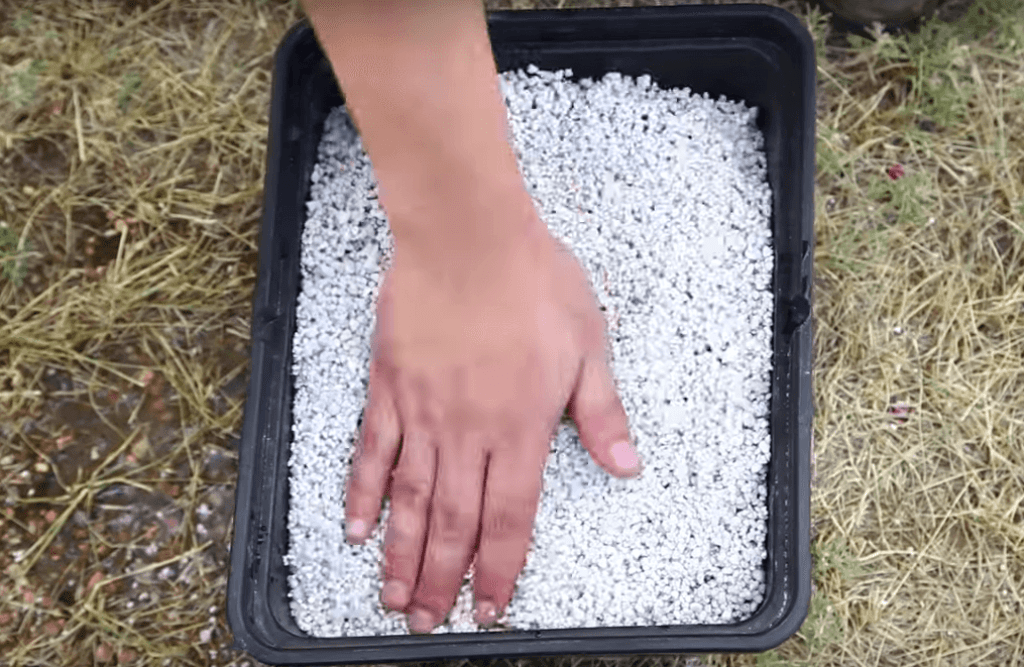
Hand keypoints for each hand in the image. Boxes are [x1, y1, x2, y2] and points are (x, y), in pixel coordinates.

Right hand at [343, 210, 642, 632]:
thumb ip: (601, 414)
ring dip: (400, 555)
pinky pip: (372, 452)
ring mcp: (422, 414)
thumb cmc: (533, 283)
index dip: (500, 570)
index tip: (490, 608)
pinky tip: (355, 528)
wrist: (469, 235)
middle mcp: (468, 433)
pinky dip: (362, 494)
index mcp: (521, 429)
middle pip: (452, 523)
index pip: (509, 519)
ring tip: (393, 597)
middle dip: (442, 580)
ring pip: (408, 500)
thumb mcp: (588, 346)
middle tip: (428, 623)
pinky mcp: (390, 388)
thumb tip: (626, 465)